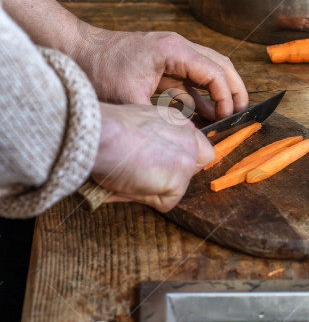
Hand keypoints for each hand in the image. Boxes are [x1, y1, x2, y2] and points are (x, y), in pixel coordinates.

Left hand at [73, 26, 247, 119]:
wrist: (77, 49)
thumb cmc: (100, 69)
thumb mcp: (129, 98)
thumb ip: (159, 117)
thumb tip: (181, 139)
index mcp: (175, 50)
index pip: (214, 71)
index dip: (225, 96)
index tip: (227, 118)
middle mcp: (178, 48)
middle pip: (219, 64)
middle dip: (233, 90)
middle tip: (241, 114)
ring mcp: (172, 55)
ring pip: (208, 70)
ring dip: (218, 92)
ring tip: (227, 117)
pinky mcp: (163, 64)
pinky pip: (190, 79)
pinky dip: (200, 95)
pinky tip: (203, 115)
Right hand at [93, 102, 214, 211]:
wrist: (101, 134)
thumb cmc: (106, 130)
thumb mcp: (136, 123)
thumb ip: (152, 137)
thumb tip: (148, 159)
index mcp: (175, 119)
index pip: (191, 145)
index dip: (172, 159)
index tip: (150, 162)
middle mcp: (187, 135)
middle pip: (194, 166)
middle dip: (173, 175)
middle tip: (144, 172)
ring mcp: (187, 157)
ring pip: (179, 186)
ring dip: (155, 188)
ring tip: (131, 174)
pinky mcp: (179, 179)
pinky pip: (166, 201)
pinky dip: (146, 199)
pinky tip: (132, 182)